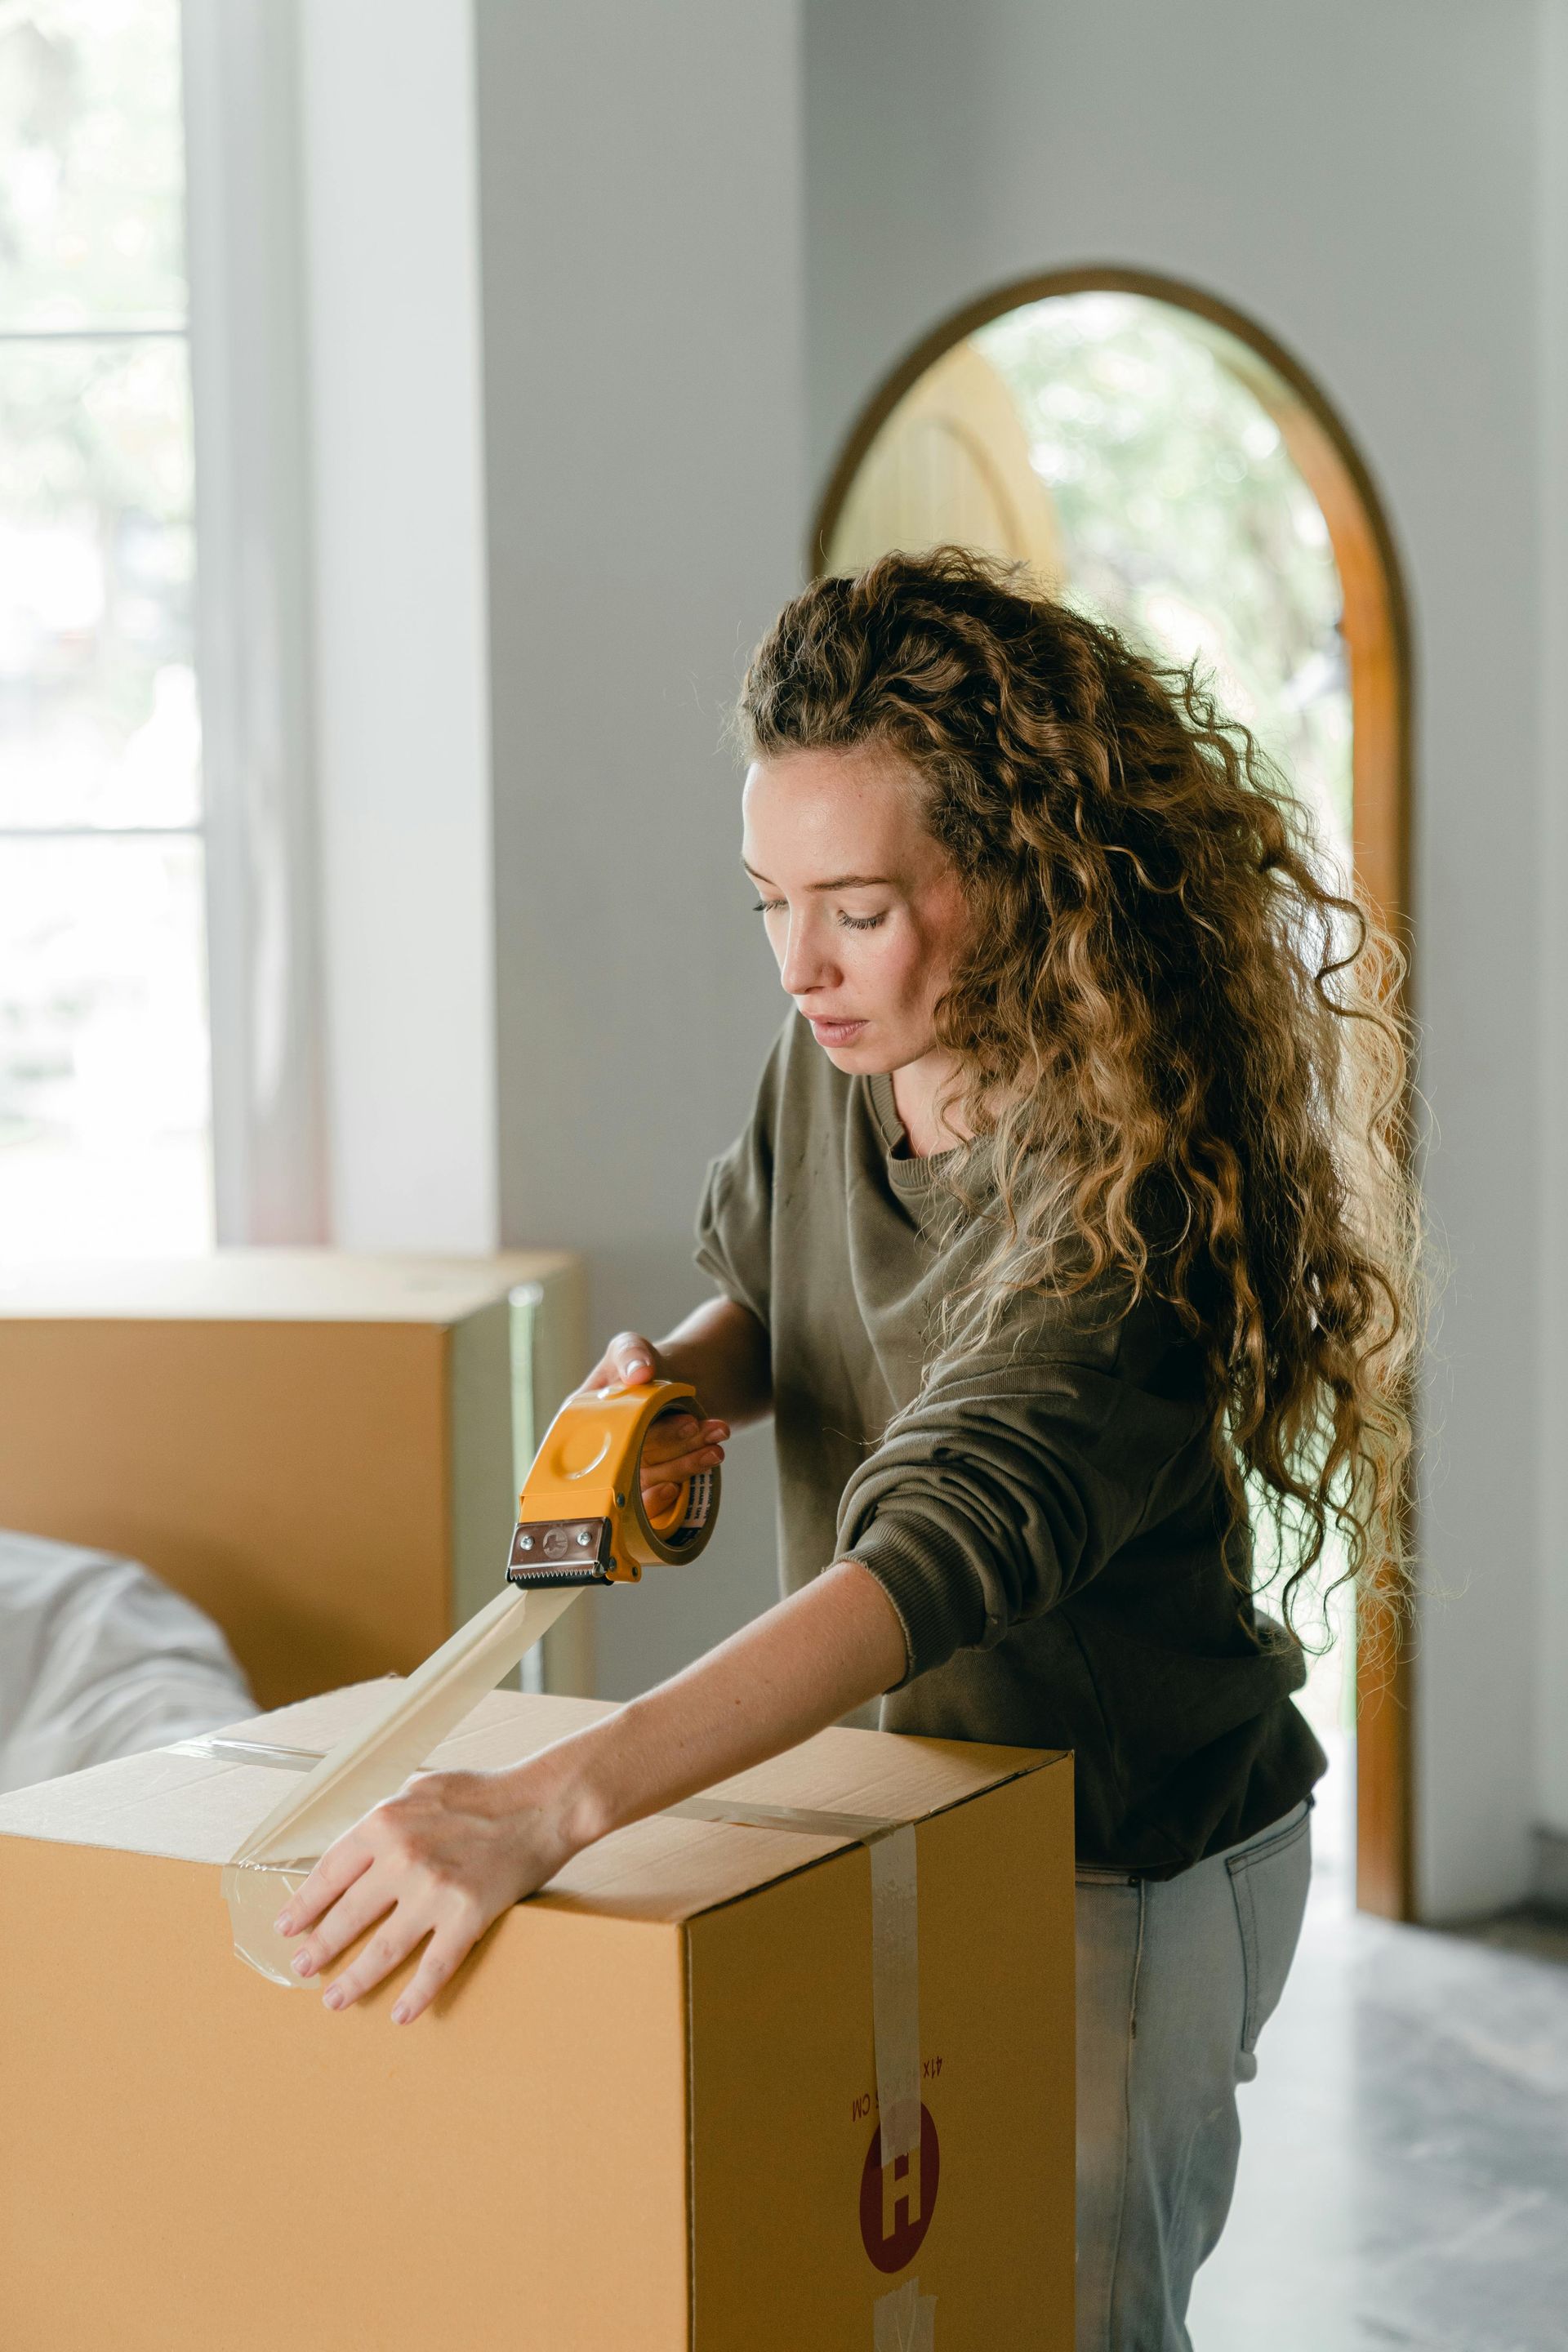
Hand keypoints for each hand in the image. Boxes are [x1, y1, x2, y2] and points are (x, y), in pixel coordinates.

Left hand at [274, 1763, 574, 2023]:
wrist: (542, 1803)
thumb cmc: (483, 1792)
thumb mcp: (421, 1789)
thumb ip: (385, 1820)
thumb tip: (353, 1852)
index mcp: (384, 1824)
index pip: (329, 1872)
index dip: (304, 1904)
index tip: (288, 1926)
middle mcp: (402, 1859)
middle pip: (346, 1917)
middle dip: (319, 1948)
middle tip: (303, 1968)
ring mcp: (434, 1891)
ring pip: (381, 1950)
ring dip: (353, 1980)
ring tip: (335, 1998)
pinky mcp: (468, 1916)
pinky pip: (433, 1967)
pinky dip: (414, 1995)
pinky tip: (400, 2013)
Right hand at [579, 1329, 727, 1520]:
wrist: (672, 1385)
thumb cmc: (641, 1367)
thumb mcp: (631, 1348)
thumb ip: (631, 1354)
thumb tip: (639, 1373)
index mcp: (585, 1421)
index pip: (601, 1440)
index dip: (636, 1437)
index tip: (680, 1422)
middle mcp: (602, 1453)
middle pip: (632, 1461)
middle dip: (672, 1444)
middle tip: (699, 1425)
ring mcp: (625, 1473)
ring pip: (652, 1480)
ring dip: (688, 1462)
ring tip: (716, 1439)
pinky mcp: (648, 1484)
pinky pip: (659, 1501)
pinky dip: (684, 1485)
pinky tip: (707, 1463)